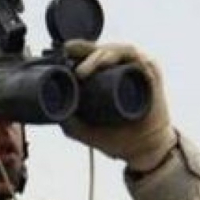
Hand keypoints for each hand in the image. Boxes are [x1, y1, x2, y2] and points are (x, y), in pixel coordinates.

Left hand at [61, 40, 176, 171]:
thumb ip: (66, 119)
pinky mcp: (150, 75)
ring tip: (82, 71)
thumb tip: (48, 106)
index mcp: (108, 75)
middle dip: (83, 49)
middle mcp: (123, 68)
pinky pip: (136, 59)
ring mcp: (137, 69)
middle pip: (102, 50)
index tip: (62, 51)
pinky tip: (108, 62)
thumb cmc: (114, 137)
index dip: (77, 50)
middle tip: (67, 54)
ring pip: (117, 52)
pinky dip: (122, 58)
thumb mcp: (82, 129)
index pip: (91, 55)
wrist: (140, 150)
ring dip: (98, 56)